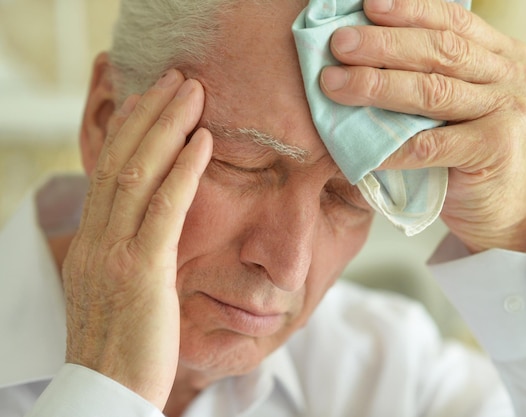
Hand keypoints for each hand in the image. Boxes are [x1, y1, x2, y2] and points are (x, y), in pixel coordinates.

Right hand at [62, 70, 211, 407]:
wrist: (107, 394)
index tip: (149, 101)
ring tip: (191, 92)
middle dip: (149, 114)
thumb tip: (148, 231)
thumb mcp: (116, 291)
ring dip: (167, 127)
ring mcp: (115, 252)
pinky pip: (165, 208)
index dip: (128, 131)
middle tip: (174, 79)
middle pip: (121, 160)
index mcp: (91, 242)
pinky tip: (203, 141)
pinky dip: (184, 170)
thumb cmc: (122, 346)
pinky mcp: (141, 271)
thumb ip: (128, 254)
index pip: (107, 173)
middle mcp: (97, 239)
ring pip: (138, 173)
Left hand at [321, 0, 525, 252]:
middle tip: (339, 44)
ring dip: (378, 85)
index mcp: (504, 55)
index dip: (410, 9)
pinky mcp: (495, 150)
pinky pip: (430, 145)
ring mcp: (509, 112)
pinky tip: (360, 145)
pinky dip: (390, 145)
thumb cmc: (464, 152)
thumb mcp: (455, 104)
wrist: (498, 209)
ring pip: (433, 91)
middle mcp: (513, 77)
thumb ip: (429, 73)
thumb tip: (361, 47)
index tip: (367, 4)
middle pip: (441, 51)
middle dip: (383, 44)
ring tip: (336, 83)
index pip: (454, 20)